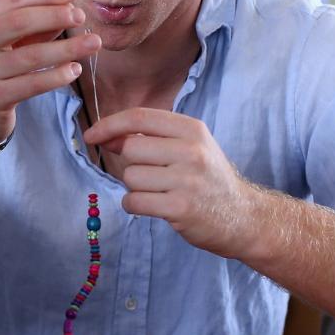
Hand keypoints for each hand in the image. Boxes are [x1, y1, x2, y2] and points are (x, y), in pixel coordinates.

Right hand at [0, 0, 100, 143]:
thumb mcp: (7, 43)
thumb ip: (34, 25)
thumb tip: (70, 6)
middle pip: (18, 22)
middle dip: (54, 16)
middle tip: (81, 16)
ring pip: (30, 56)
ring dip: (66, 48)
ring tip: (93, 43)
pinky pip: (31, 84)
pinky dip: (56, 76)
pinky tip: (75, 70)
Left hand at [84, 108, 258, 257]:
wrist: (244, 217)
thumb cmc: (208, 179)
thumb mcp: (189, 147)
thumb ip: (151, 137)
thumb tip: (107, 136)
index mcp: (192, 129)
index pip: (139, 117)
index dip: (110, 124)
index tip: (91, 135)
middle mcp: (191, 150)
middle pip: (131, 149)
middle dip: (130, 163)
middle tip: (151, 175)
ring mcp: (187, 179)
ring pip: (130, 177)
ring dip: (135, 187)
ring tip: (160, 192)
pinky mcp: (180, 207)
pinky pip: (134, 201)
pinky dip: (135, 205)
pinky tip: (154, 206)